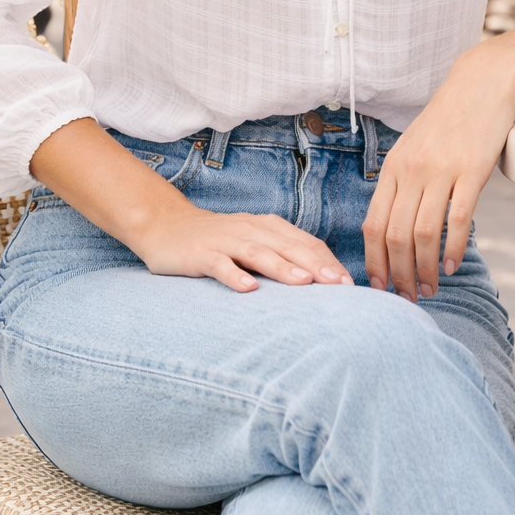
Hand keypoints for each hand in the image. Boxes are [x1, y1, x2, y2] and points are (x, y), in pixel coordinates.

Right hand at [31, 118, 352, 293]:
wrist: (165, 226)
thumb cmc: (218, 241)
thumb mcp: (253, 244)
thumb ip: (282, 257)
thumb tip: (320, 283)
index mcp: (269, 227)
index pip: (306, 243)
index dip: (328, 262)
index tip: (349, 285)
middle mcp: (251, 230)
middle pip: (289, 247)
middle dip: (316, 266)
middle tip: (339, 286)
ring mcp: (226, 240)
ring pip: (259, 253)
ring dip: (283, 268)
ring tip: (305, 283)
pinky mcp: (201, 253)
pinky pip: (220, 264)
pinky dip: (234, 275)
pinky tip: (248, 289)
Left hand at [362, 14, 514, 301]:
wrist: (482, 82)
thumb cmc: (448, 120)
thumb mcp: (414, 147)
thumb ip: (402, 182)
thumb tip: (394, 227)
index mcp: (393, 167)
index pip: (373, 224)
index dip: (374, 261)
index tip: (380, 287)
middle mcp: (411, 170)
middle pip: (395, 235)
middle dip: (399, 274)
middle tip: (408, 299)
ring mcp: (441, 170)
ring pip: (422, 233)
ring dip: (424, 269)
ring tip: (431, 288)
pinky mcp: (471, 170)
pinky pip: (457, 219)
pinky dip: (453, 248)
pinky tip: (452, 265)